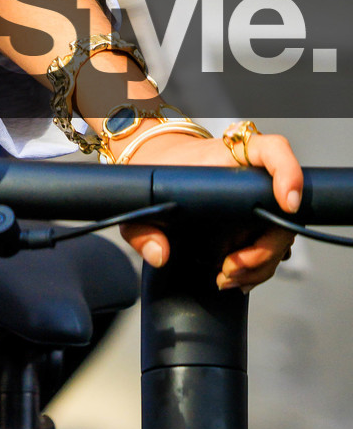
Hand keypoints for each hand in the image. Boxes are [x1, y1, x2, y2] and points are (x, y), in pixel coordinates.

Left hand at [120, 128, 302, 291]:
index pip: (272, 150)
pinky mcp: (255, 222)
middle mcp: (252, 177)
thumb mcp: (140, 197)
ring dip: (261, 265)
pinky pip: (270, 247)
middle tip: (231, 268)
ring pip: (280, 235)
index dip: (288, 173)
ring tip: (226, 277)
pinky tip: (236, 279)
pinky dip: (258, 268)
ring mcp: (257, 201)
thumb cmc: (156, 175)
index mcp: (230, 156)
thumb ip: (142, 226)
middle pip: (281, 211)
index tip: (286, 204)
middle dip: (265, 249)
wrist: (159, 168)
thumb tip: (159, 254)